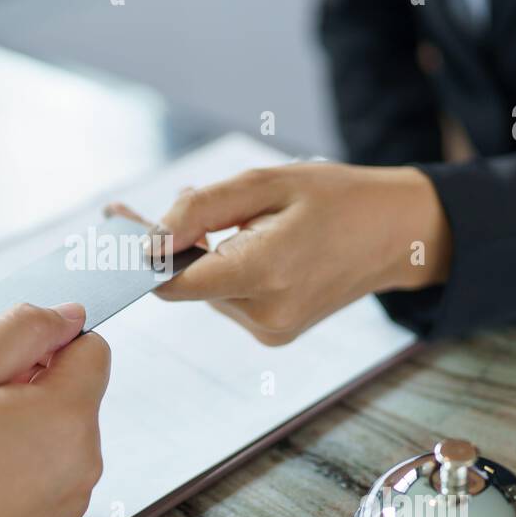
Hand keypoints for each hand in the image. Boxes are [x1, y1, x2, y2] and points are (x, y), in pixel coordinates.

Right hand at [0, 301, 109, 516]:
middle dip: (34, 391)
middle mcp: (86, 461)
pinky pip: (51, 480)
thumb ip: (24, 330)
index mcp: (69, 414)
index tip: (4, 369)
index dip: (48, 346)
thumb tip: (70, 314)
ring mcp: (73, 502)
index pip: (93, 349)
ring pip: (62, 439)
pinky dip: (22, 475)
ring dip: (27, 433)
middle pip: (77, 396)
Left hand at [111, 163, 450, 345]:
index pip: (174, 282)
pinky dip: (224, 271)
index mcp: (264, 272)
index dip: (141, 256)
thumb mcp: (267, 183)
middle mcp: (265, 313)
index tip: (117, 227)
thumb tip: (149, 238)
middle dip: (171, 245)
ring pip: (205, 292)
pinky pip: (228, 299)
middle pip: (186, 285)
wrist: (397, 234)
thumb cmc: (335, 198)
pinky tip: (244, 241)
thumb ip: (202, 208)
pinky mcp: (275, 334)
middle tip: (159, 203)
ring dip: (201, 255)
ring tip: (229, 216)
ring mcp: (271, 329)